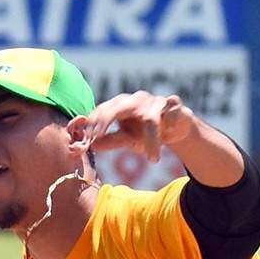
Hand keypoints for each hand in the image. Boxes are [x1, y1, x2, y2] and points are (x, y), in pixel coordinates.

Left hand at [69, 92, 192, 162]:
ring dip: (152, 138)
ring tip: (153, 158)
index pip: (102, 111)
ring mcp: (156, 101)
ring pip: (151, 118)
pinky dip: (172, 126)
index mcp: (121, 105)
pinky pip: (173, 115)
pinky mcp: (175, 105)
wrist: (176, 125)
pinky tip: (172, 136)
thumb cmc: (147, 131)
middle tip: (96, 138)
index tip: (83, 141)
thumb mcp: (127, 138)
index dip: (92, 126)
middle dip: (106, 121)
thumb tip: (89, 146)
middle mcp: (136, 100)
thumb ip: (109, 141)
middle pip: (119, 108)